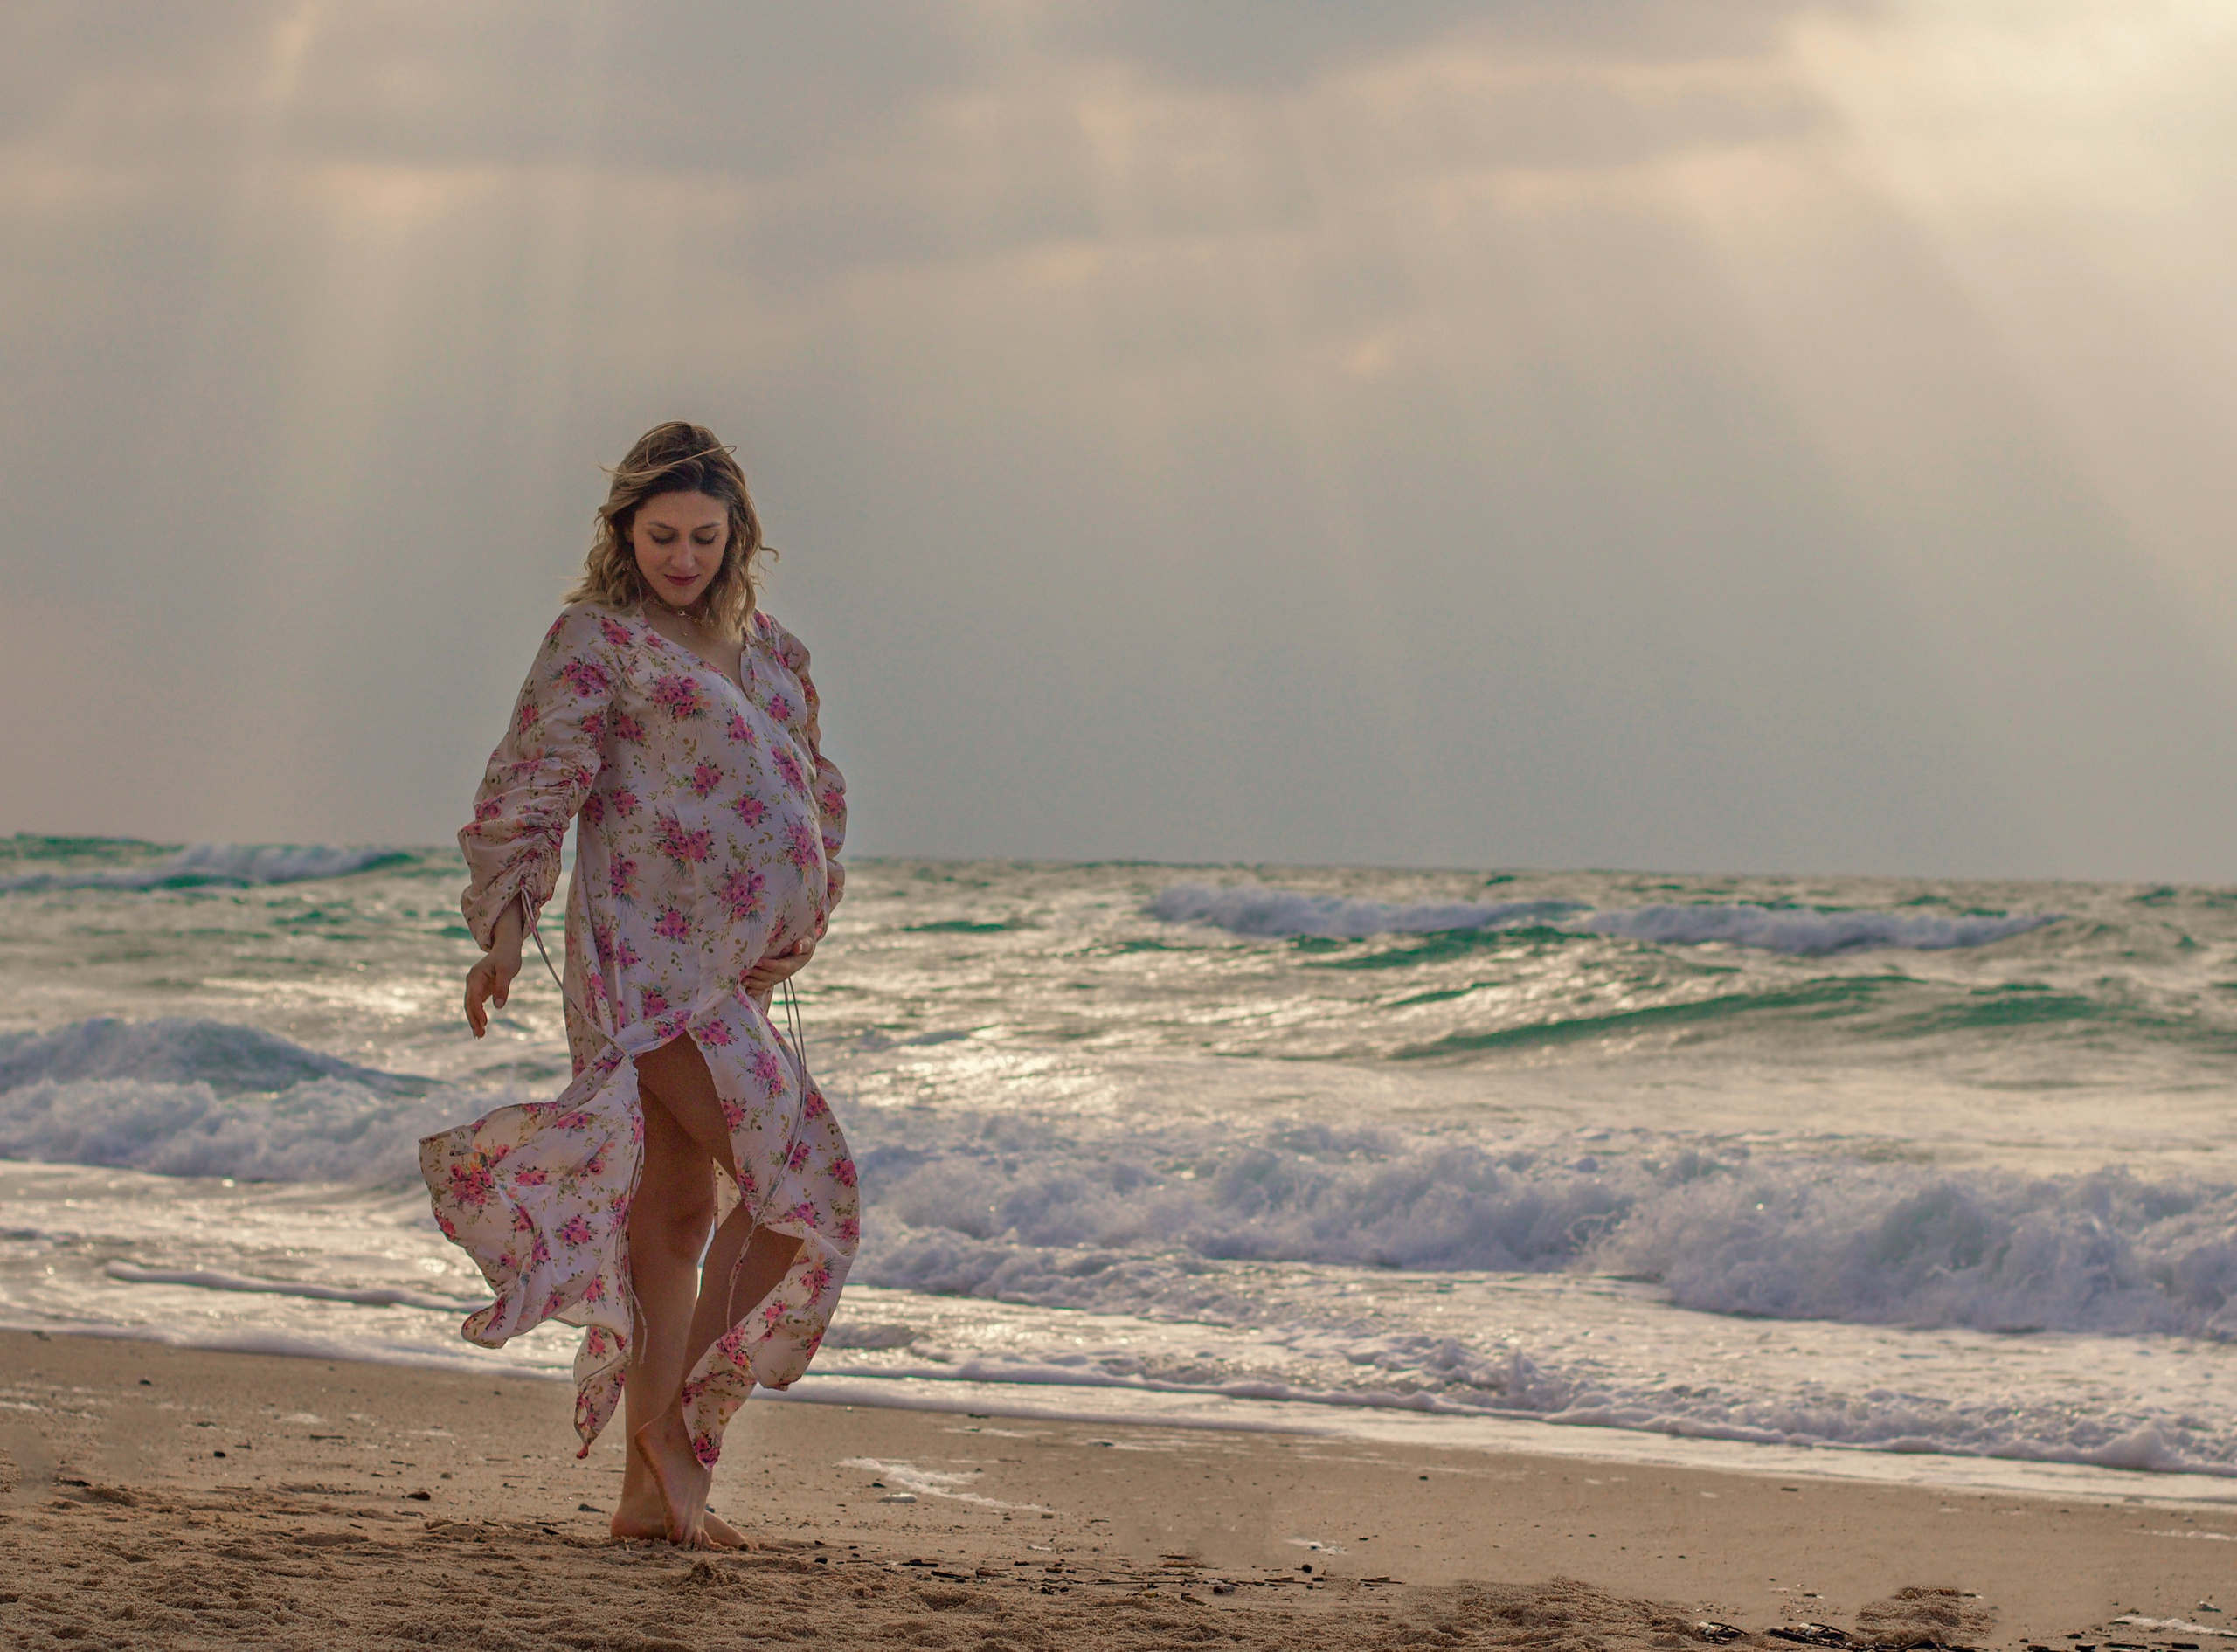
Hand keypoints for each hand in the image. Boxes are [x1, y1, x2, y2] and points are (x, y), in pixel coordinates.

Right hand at [465, 898, 525, 1036]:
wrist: (507, 947)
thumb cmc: (508, 957)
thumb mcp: (508, 971)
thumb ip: (503, 988)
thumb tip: (498, 1007)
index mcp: (476, 976)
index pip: (474, 997)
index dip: (478, 1011)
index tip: (484, 1023)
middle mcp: (472, 981)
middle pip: (469, 1004)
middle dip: (473, 1020)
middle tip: (480, 1035)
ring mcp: (475, 985)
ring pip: (471, 1005)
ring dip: (475, 1020)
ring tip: (480, 1035)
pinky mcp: (481, 988)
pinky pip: (477, 1004)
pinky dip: (478, 1015)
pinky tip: (481, 1026)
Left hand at [743, 934, 815, 996]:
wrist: (800, 949)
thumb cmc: (802, 942)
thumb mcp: (806, 941)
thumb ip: (803, 944)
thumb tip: (797, 947)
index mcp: (794, 964)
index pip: (782, 967)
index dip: (770, 966)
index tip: (759, 961)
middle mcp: (785, 974)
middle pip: (772, 977)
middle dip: (758, 975)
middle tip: (746, 970)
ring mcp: (778, 978)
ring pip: (766, 984)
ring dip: (755, 984)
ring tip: (743, 981)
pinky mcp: (771, 980)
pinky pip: (764, 988)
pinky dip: (756, 991)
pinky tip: (747, 990)